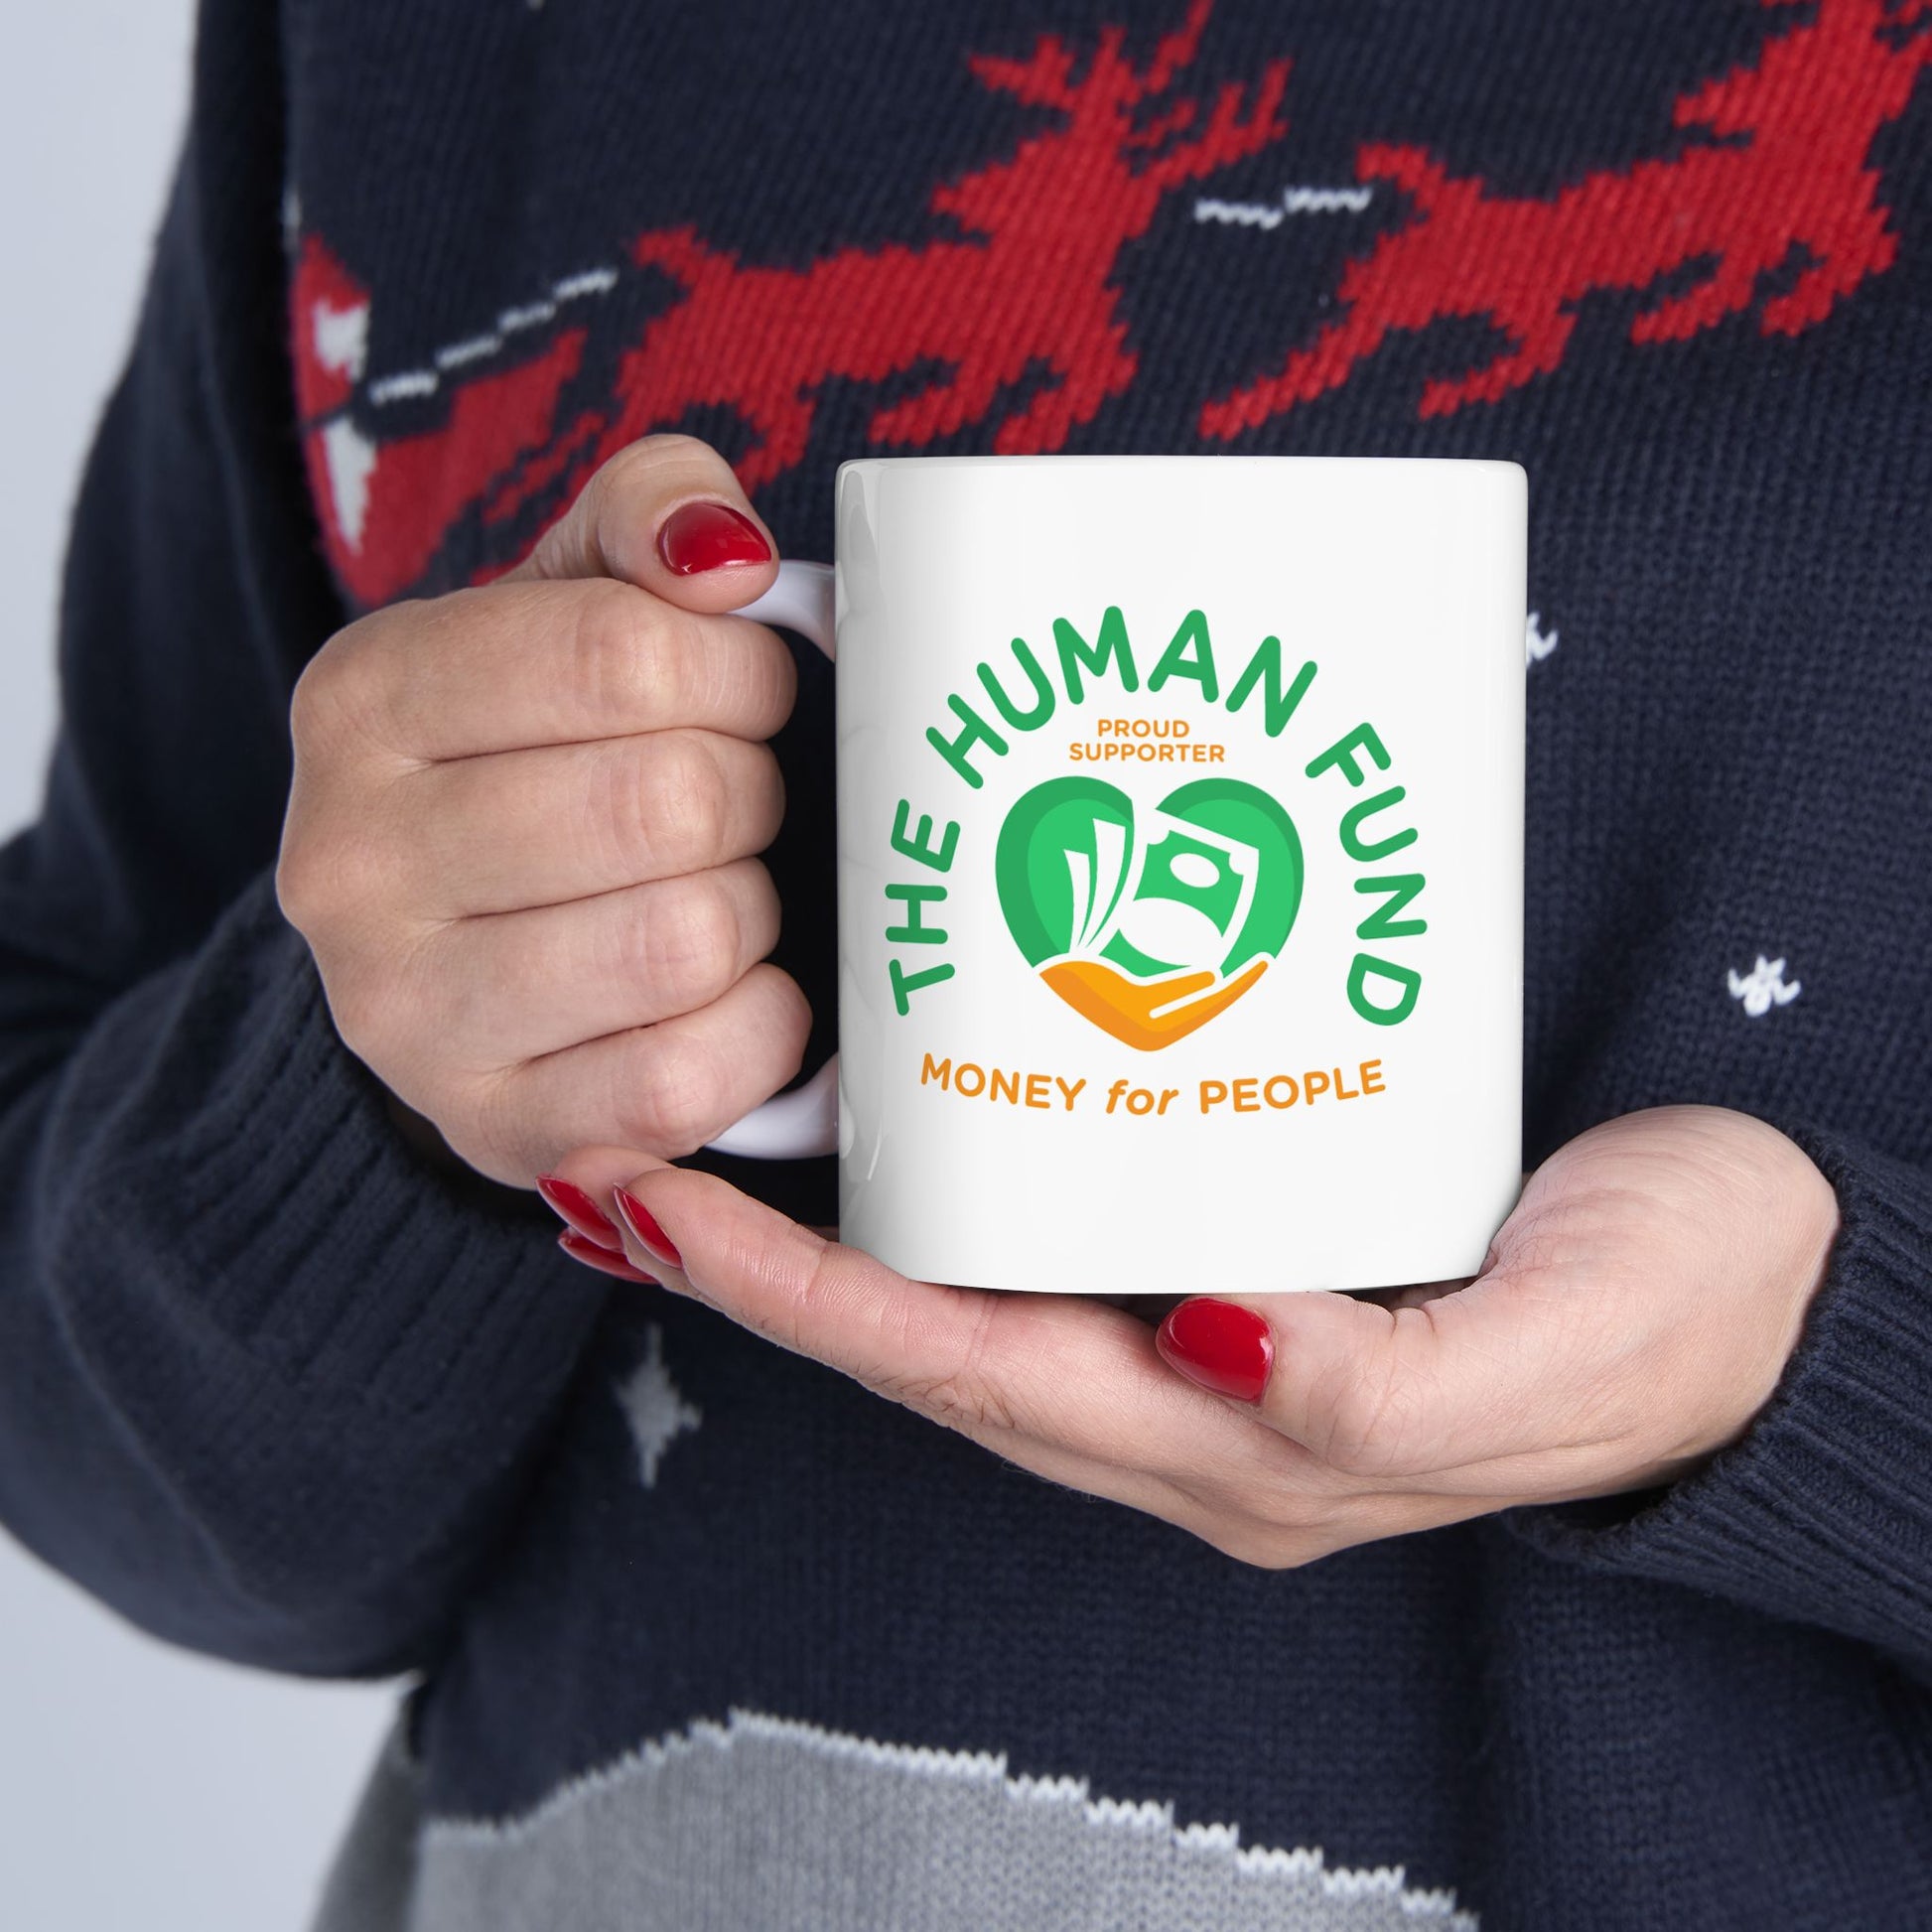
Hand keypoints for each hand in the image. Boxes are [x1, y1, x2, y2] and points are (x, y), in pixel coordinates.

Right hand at [277, 436, 808, 1185]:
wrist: (460, 948)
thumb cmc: (546, 753)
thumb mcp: (573, 597)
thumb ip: (651, 514)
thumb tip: (725, 557)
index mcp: (364, 699)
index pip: (624, 654)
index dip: (738, 672)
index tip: (745, 693)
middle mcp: (349, 863)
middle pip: (669, 802)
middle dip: (748, 793)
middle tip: (733, 802)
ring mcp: (406, 1017)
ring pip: (687, 940)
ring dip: (751, 911)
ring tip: (718, 891)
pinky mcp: (494, 1130)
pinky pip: (688, 1080)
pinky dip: (757, 1030)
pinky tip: (732, 993)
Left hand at [543, 1106, 1839, 1565]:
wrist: (1773, 1279)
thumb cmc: (1677, 1317)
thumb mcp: (1554, 1355)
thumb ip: (1385, 1390)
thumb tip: (1217, 1339)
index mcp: (1247, 1451)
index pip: (974, 1379)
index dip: (809, 1306)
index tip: (663, 1213)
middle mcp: (1199, 1408)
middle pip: (936, 1343)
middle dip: (770, 1274)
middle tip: (629, 1158)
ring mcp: (1214, 1339)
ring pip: (981, 1295)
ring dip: (840, 1236)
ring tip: (717, 1136)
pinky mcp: (1251, 1254)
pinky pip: (1061, 1240)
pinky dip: (956, 1193)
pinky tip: (911, 1116)